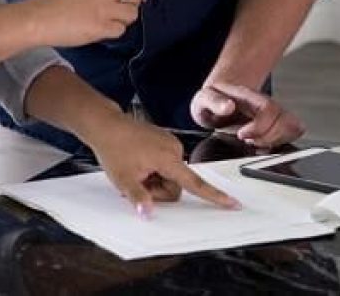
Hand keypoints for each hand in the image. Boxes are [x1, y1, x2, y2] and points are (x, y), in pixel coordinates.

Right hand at [24, 0, 144, 47]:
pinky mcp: (101, 27)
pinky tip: (102, 30)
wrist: (37, 18)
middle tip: (124, 11)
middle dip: (133, 4)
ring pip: (132, 14)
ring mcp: (104, 8)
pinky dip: (114, 31)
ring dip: (125, 19)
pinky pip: (120, 30)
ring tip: (111, 21)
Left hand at [82, 114, 239, 217]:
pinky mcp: (165, 142)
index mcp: (168, 159)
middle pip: (177, 185)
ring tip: (136, 170)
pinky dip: (154, 170)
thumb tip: (149, 214)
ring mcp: (170, 144)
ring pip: (171, 176)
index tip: (232, 202)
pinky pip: (166, 165)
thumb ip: (139, 198)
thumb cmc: (114, 148)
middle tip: (138, 182)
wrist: (107, 125)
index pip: (195, 183)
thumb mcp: (123, 179)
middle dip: (159, 190)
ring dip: (155, 180)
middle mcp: (174, 149)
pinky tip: (139, 163)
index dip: (214, 196)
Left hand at [190, 80, 303, 147]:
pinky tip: (266, 144)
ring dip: (277, 140)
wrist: (220, 97)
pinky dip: (283, 141)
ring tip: (257, 143)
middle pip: (284, 119)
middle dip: (268, 137)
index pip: (267, 109)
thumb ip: (213, 101)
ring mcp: (273, 113)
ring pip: (292, 125)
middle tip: (249, 141)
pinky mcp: (277, 122)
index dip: (260, 126)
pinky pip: (293, 130)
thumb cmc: (213, 99)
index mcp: (249, 97)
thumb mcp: (204, 98)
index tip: (242, 135)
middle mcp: (265, 104)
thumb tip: (228, 107)